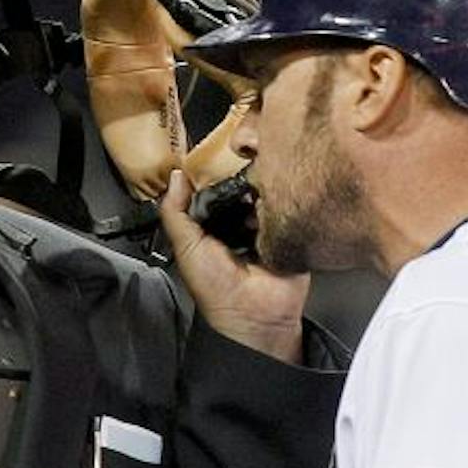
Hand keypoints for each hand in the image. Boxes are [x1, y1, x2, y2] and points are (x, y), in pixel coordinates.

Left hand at [160, 170, 306, 362]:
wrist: (252, 314)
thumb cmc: (215, 287)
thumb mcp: (185, 245)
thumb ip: (175, 211)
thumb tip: (177, 175)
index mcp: (215, 226)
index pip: (214, 190)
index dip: (213, 174)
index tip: (214, 152)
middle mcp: (242, 224)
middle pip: (242, 188)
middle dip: (240, 177)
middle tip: (242, 160)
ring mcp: (268, 227)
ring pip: (266, 194)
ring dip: (264, 187)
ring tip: (260, 180)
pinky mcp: (291, 231)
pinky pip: (290, 207)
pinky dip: (284, 200)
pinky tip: (278, 195)